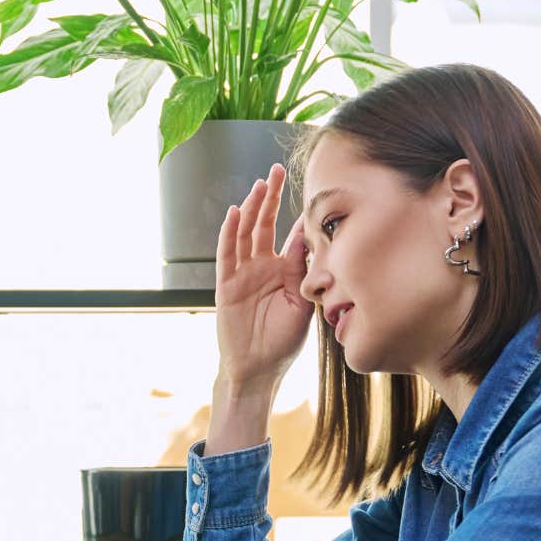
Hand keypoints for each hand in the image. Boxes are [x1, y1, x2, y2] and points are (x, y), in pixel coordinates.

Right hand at [215, 163, 312, 390]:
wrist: (259, 370)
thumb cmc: (283, 343)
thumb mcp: (303, 304)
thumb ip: (305, 273)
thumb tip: (314, 240)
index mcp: (285, 272)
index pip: (293, 237)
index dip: (301, 216)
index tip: (314, 192)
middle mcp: (263, 268)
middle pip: (265, 224)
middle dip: (271, 198)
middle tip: (276, 170)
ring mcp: (243, 274)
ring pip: (246, 233)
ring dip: (251, 208)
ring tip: (259, 184)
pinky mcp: (226, 285)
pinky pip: (227, 254)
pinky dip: (229, 233)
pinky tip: (234, 213)